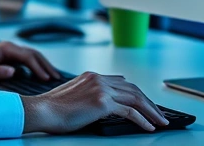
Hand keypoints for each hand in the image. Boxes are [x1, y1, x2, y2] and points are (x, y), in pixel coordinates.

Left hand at [0, 41, 59, 83]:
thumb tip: (14, 72)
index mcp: (5, 49)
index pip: (28, 57)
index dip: (38, 68)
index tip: (46, 79)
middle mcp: (10, 48)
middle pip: (34, 54)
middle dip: (46, 65)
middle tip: (56, 77)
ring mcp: (10, 52)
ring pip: (32, 56)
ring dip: (43, 65)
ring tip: (53, 76)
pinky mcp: (9, 58)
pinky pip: (27, 61)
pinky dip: (36, 67)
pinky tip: (41, 75)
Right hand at [20, 72, 167, 133]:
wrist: (43, 110)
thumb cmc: (53, 108)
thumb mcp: (74, 95)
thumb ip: (90, 94)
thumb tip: (105, 105)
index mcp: (92, 76)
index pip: (122, 82)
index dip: (137, 93)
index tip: (146, 103)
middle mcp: (99, 79)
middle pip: (133, 89)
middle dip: (149, 102)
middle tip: (160, 113)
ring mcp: (101, 89)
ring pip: (136, 98)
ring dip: (151, 111)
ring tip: (161, 121)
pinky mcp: (102, 102)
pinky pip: (130, 111)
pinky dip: (142, 119)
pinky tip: (149, 127)